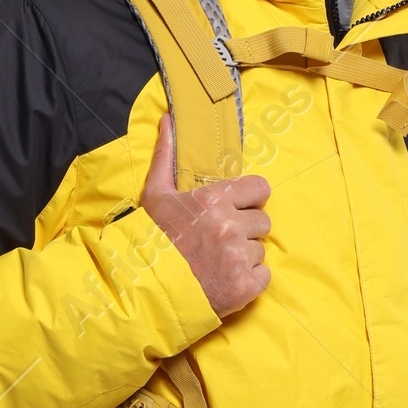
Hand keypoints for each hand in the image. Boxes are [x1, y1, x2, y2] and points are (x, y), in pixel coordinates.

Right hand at [141, 113, 270, 315]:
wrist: (144, 289)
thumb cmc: (150, 239)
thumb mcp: (155, 195)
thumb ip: (166, 156)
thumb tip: (169, 119)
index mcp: (215, 199)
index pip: (261, 188)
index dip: (250, 199)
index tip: (236, 209)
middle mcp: (231, 226)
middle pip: (263, 221)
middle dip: (246, 229)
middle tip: (221, 241)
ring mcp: (239, 257)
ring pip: (260, 250)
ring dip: (244, 256)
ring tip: (217, 263)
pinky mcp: (245, 286)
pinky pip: (263, 276)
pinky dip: (248, 281)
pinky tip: (225, 280)